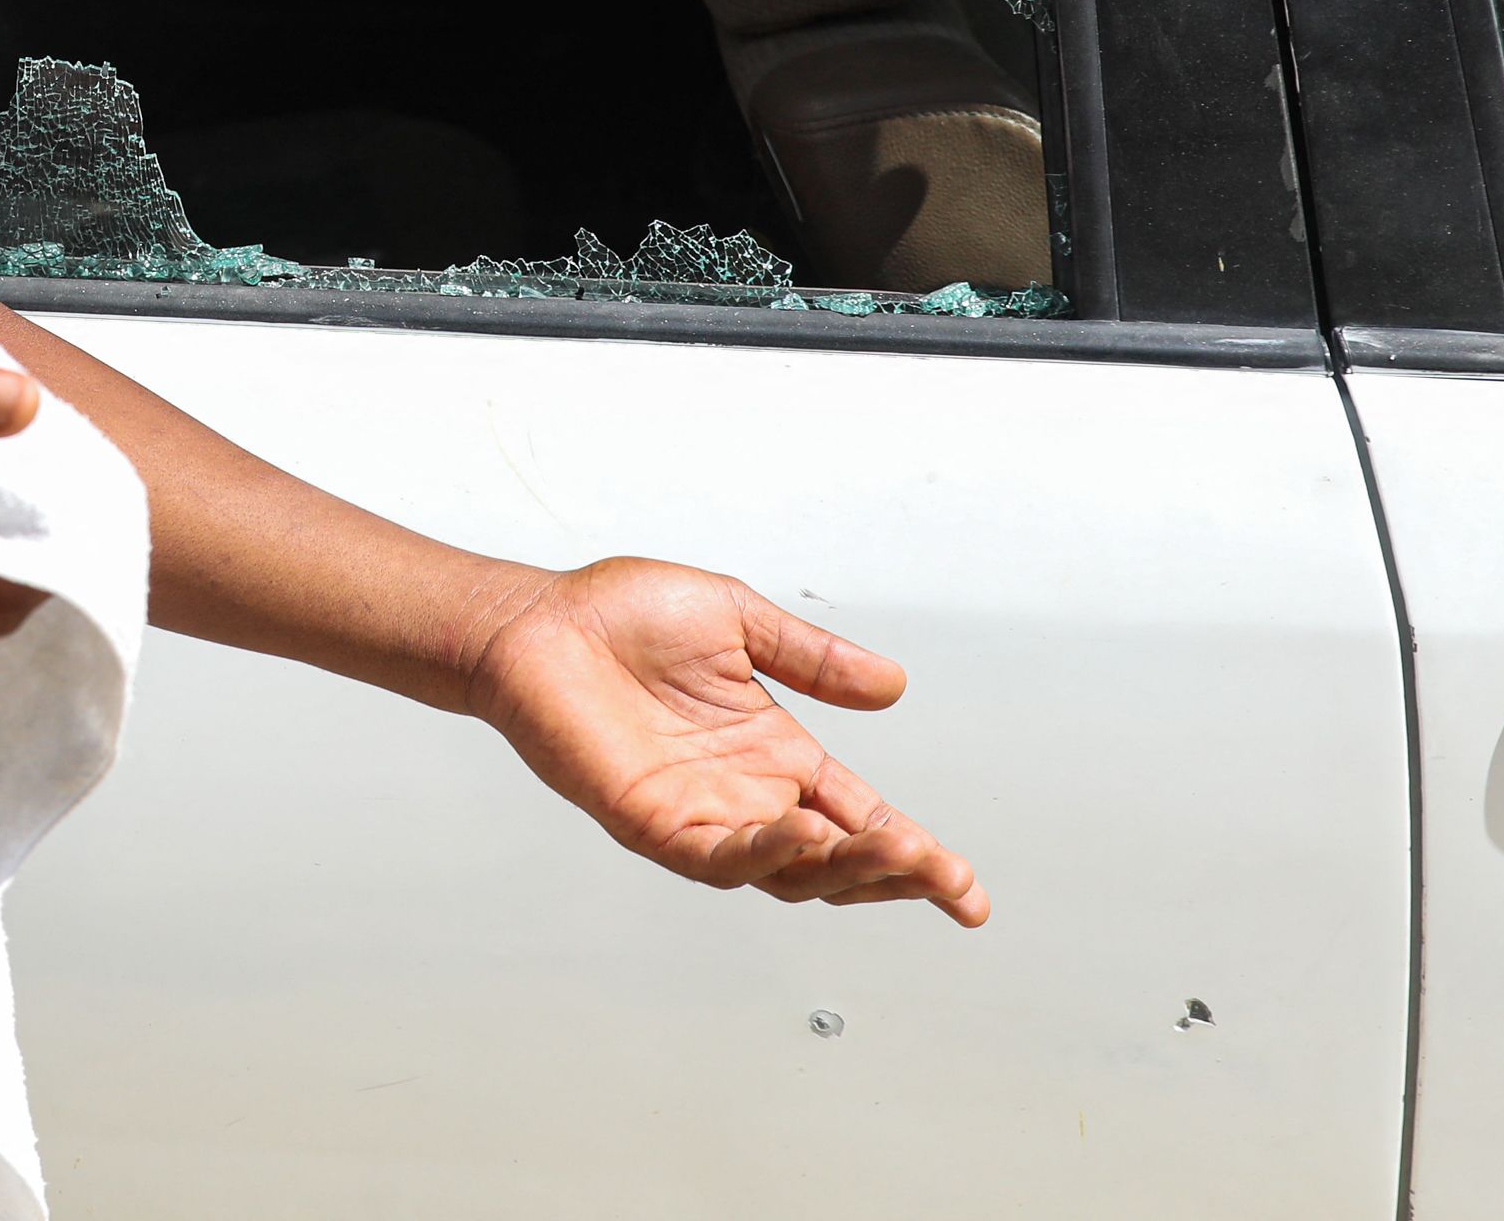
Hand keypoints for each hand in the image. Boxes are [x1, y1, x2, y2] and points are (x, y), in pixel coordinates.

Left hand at [467, 557, 988, 926]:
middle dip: (897, 873)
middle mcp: (744, 794)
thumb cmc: (617, 615)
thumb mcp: (737, 620)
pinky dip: (765, 854)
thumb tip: (893, 686)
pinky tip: (802, 836)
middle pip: (836, 859)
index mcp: (773, 751)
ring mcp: (700, 815)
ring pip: (788, 873)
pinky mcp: (651, 822)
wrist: (536, 620)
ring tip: (900, 854)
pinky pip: (718, 857)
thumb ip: (812, 658)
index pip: (858, 816)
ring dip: (846, 869)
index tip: (967, 887)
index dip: (915, 853)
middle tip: (947, 877)